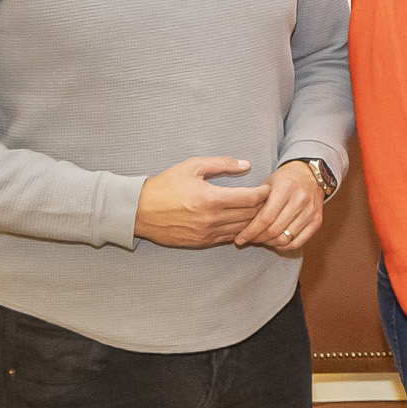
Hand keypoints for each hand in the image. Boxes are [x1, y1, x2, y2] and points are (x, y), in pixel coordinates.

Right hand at [134, 156, 260, 247]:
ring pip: (242, 229)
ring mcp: (207, 233)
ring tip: (257, 211)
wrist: (138, 211)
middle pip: (251, 215)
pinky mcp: (202, 242)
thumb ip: (222, 164)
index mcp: (212, 199)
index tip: (268, 187)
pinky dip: (239, 231)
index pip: (251, 199)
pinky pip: (229, 238)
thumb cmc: (165, 185)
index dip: (264, 193)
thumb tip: (246, 164)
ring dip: (252, 221)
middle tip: (267, 199)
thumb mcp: (192, 167)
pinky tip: (242, 223)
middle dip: (262, 207)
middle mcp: (212, 219)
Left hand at [232, 160, 326, 254]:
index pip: (265, 218)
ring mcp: (310, 212)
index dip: (251, 231)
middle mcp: (300, 200)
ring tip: (261, 240)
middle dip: (258, 238)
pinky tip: (276, 243)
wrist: (310, 175)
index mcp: (285, 188)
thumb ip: (256, 201)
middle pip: (274, 230)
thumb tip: (240, 224)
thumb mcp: (268, 183)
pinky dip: (284, 246)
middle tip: (249, 239)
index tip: (240, 238)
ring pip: (286, 238)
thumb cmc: (285, 180)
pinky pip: (298, 242)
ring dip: (270, 243)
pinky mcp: (317, 221)